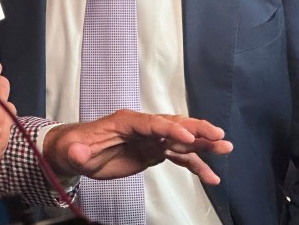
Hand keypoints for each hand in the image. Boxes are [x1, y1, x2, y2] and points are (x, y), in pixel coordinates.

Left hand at [43, 110, 231, 184]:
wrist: (76, 152)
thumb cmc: (75, 146)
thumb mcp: (73, 151)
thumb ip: (79, 153)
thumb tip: (79, 152)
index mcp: (125, 121)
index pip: (153, 123)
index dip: (171, 130)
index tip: (188, 139)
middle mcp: (142, 127)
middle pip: (173, 125)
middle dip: (196, 130)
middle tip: (218, 136)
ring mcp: (150, 139)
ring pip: (181, 140)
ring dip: (203, 144)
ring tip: (226, 149)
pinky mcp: (153, 152)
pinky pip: (179, 157)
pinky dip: (195, 165)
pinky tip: (211, 177)